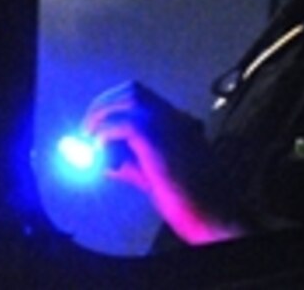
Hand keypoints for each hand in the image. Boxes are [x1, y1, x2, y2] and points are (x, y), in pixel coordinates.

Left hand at [82, 81, 250, 244]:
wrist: (216, 215)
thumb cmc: (191, 201)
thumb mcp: (155, 176)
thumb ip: (130, 163)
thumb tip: (101, 161)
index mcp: (179, 122)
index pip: (142, 96)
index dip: (115, 105)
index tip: (97, 123)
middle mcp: (175, 115)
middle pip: (132, 89)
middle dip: (104, 103)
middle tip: (87, 127)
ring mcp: (168, 122)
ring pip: (128, 96)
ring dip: (103, 113)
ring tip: (89, 136)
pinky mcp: (157, 136)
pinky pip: (121, 123)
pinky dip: (104, 134)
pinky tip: (100, 152)